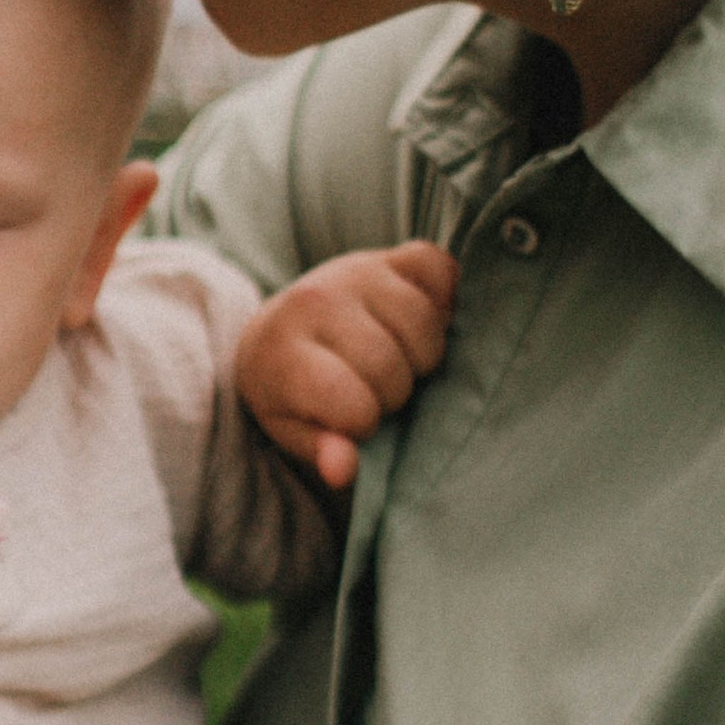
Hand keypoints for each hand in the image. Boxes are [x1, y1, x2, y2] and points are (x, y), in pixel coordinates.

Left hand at [235, 241, 458, 489]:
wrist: (281, 331)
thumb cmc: (293, 391)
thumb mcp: (292, 429)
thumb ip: (319, 450)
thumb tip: (343, 470)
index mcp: (285, 353)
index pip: (353, 405)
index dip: (363, 423)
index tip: (350, 417)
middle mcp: (316, 301)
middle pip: (391, 365)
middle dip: (392, 390)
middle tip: (374, 387)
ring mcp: (355, 270)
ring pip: (424, 323)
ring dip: (420, 353)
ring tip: (396, 358)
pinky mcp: (390, 254)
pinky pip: (440, 268)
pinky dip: (443, 297)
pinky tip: (420, 320)